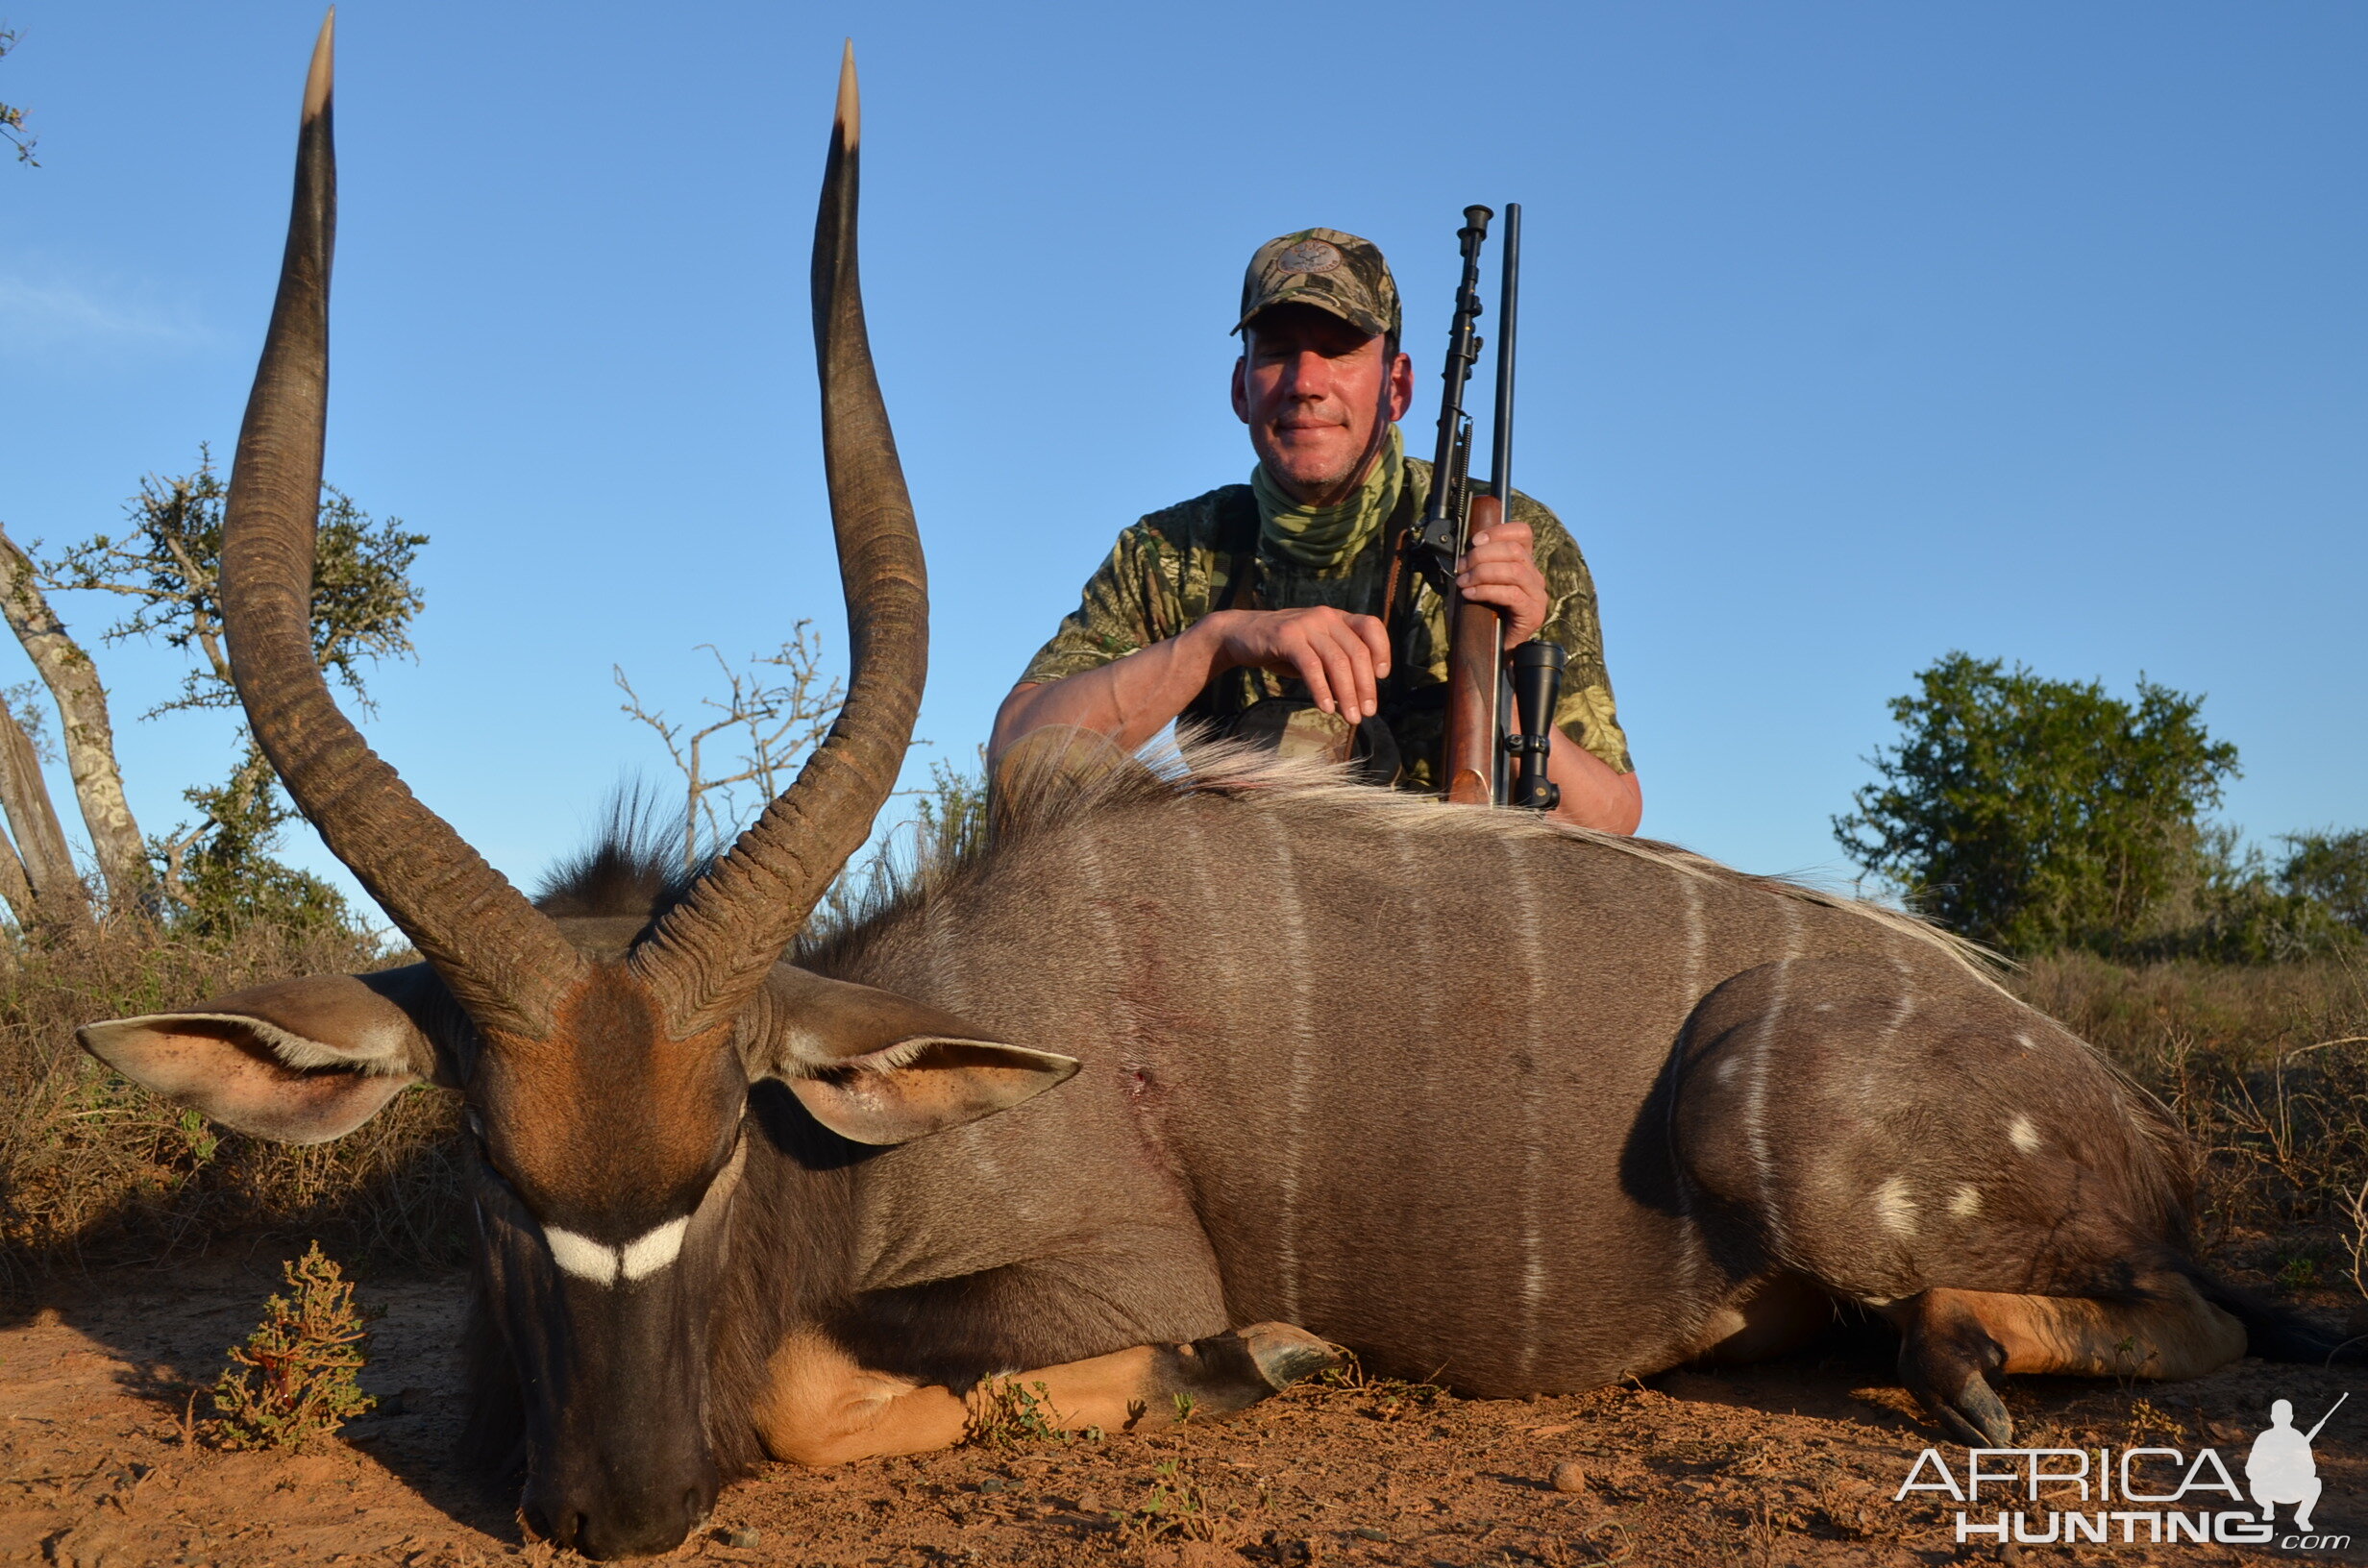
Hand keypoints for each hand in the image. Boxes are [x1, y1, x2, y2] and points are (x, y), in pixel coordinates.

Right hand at [1195, 607, 1392, 721]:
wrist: (1240, 635)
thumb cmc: (1284, 648)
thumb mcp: (1315, 650)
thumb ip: (1337, 664)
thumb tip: (1360, 696)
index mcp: (1336, 617)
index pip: (1371, 626)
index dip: (1382, 650)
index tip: (1382, 677)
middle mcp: (1325, 617)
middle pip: (1356, 652)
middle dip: (1365, 686)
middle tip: (1367, 713)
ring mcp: (1306, 625)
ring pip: (1337, 661)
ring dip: (1347, 694)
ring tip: (1350, 717)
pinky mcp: (1286, 637)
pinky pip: (1311, 666)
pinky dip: (1321, 690)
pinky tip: (1326, 708)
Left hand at [1456, 519, 1548, 644]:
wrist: (1493, 650)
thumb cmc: (1484, 616)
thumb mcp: (1480, 583)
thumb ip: (1478, 565)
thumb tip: (1460, 552)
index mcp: (1525, 564)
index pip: (1523, 534)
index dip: (1499, 531)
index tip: (1475, 541)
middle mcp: (1535, 577)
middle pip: (1515, 550)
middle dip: (1482, 555)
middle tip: (1461, 567)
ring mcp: (1537, 596)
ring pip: (1514, 570)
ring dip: (1482, 573)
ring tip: (1463, 582)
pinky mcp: (1532, 613)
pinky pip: (1511, 594)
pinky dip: (1486, 591)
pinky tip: (1470, 594)